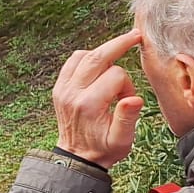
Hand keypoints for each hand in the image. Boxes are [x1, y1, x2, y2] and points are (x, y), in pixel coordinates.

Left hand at [52, 30, 145, 168]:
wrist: (77, 157)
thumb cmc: (103, 149)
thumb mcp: (121, 141)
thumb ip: (128, 118)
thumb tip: (134, 98)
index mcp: (89, 104)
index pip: (116, 75)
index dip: (128, 85)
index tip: (128, 99)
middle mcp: (72, 93)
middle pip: (97, 56)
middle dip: (118, 44)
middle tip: (135, 35)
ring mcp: (62, 89)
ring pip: (83, 55)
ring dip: (101, 55)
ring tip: (114, 66)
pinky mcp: (59, 88)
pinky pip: (72, 62)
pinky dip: (86, 59)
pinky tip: (98, 67)